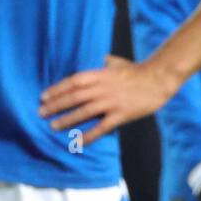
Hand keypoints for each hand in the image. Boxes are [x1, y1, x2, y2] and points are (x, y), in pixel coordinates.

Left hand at [39, 54, 178, 145]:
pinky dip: (88, 135)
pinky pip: (101, 127)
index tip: (43, 96)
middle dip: (56, 105)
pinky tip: (77, 142)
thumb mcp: (120, 63)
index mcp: (101, 74)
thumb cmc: (139, 71)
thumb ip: (108, 62)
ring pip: (84, 111)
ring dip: (67, 119)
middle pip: (75, 96)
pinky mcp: (121, 114)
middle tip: (41, 112)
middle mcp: (103, 87)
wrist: (159, 79)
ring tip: (53, 126)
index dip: (57, 89)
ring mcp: (112, 101)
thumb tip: (101, 59)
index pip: (73, 81)